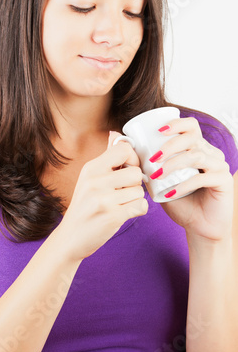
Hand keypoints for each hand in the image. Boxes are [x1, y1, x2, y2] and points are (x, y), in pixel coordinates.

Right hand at [57, 131, 147, 261]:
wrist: (70, 237)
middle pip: (136, 172)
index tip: (127, 169)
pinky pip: (141, 206)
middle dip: (135, 183)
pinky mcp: (112, 217)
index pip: (123, 149)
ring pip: (139, 190)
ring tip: (120, 204)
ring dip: (135, 198)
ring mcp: (104, 199)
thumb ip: (106, 158)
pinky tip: (125, 213)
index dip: (132, 158)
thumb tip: (116, 135)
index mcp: (91, 168)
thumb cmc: (84, 207)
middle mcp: (95, 181)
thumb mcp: (89, 179)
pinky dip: (138, 210)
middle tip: (123, 191)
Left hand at [149, 117, 233, 241]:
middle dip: (170, 145)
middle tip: (153, 158)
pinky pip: (202, 177)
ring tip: (156, 176)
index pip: (191, 126)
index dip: (176, 124)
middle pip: (192, 137)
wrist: (199, 227)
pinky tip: (170, 193)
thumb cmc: (180, 202)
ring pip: (196, 155)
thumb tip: (127, 152)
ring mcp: (219, 166)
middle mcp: (211, 153)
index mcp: (198, 148)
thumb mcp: (160, 181)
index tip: (158, 131)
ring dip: (173, 164)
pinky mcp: (224, 181)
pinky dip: (183, 185)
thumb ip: (149, 167)